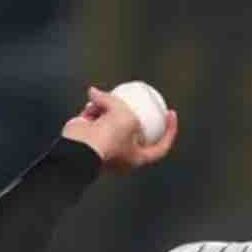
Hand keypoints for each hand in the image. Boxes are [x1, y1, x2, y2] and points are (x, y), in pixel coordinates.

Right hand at [61, 86, 177, 170]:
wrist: (80, 147)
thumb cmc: (109, 137)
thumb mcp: (125, 116)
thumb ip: (116, 102)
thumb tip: (94, 93)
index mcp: (138, 158)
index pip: (161, 147)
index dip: (170, 131)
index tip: (171, 113)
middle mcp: (123, 155)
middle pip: (134, 130)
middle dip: (133, 113)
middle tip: (136, 98)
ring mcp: (106, 147)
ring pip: (112, 121)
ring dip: (108, 107)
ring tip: (104, 100)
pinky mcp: (90, 139)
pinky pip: (95, 120)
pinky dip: (94, 110)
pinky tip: (91, 100)